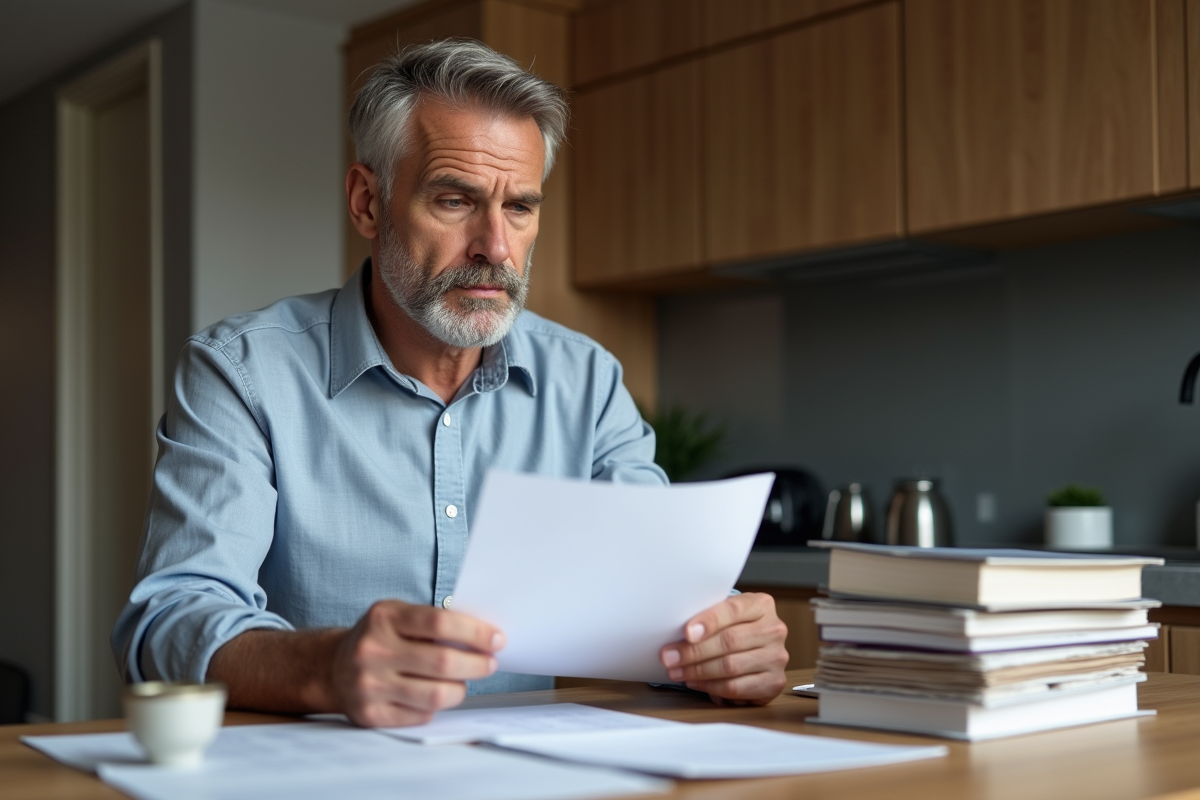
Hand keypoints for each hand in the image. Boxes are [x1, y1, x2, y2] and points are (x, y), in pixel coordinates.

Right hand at [331, 599, 503, 726]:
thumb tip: (482, 637)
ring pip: (436, 695)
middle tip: (489, 663)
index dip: (475, 632)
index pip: (440, 623)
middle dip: (476, 664)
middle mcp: (373, 650)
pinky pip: (420, 716)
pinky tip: (435, 695)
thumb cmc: (378, 637)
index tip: (496, 639)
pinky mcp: (370, 714)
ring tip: (463, 681)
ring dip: (460, 689)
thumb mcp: (398, 615)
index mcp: (384, 618)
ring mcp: (369, 685)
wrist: (332, 668)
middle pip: (443, 662)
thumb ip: (433, 622)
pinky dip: (435, 707)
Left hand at [659, 593, 787, 705]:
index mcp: (761, 605)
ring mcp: (777, 657)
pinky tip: (695, 682)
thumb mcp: (725, 613)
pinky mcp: (773, 682)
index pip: (733, 610)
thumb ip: (708, 618)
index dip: (709, 621)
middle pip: (729, 641)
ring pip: (730, 666)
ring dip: (697, 671)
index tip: (687, 633)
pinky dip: (711, 687)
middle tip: (669, 657)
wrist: (758, 646)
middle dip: (694, 651)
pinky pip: (736, 687)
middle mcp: (774, 630)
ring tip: (677, 671)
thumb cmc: (734, 627)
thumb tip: (676, 633)